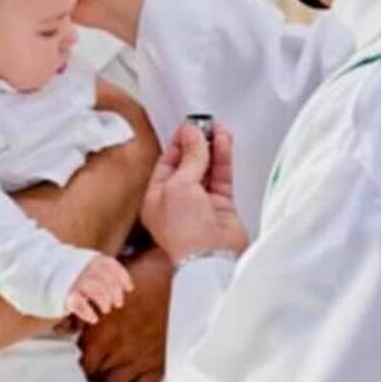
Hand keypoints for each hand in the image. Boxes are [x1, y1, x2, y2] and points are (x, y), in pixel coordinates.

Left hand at [78, 246, 172, 381]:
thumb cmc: (147, 272)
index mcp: (102, 328)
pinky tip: (129, 378)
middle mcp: (118, 348)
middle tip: (97, 356)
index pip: (79, 354)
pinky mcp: (160, 364)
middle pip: (93, 371)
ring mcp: (139, 359)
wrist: (184, 276)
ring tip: (111, 366)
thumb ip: (87, 302)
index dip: (81, 350)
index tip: (84, 346)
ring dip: (109, 375)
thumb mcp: (110, 281)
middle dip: (93, 364)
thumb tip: (67, 320)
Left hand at [141, 122, 248, 263]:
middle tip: (204, 123)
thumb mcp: (179, 185)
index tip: (189, 125)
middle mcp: (177, 201)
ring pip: (207, 168)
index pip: (166, 162)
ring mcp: (200, 204)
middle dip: (196, 143)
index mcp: (156, 198)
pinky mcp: (221, 206)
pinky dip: (223, 158)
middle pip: (187, 164)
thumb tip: (193, 134)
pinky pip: (221, 176)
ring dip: (211, 147)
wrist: (211, 258)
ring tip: (217, 127)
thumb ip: (190, 157)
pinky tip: (224, 141)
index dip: (178, 142)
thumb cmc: (185, 232)